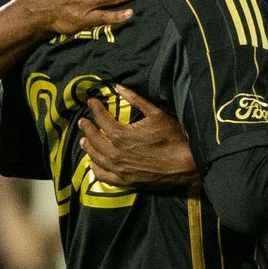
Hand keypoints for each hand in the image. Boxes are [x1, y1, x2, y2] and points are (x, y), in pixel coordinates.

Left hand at [79, 85, 200, 188]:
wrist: (185, 164)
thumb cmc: (173, 137)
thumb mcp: (156, 114)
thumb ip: (136, 100)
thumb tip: (119, 87)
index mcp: (121, 134)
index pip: (101, 118)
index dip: (95, 108)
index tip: (91, 102)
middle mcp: (115, 152)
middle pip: (94, 138)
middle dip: (87, 127)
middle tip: (82, 121)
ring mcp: (118, 168)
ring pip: (95, 157)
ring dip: (87, 147)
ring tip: (83, 140)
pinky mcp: (125, 181)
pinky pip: (103, 176)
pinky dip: (95, 169)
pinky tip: (92, 164)